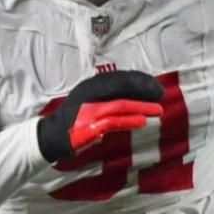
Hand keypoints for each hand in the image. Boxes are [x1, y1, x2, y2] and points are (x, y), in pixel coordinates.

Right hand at [36, 70, 164, 161]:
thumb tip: (132, 95)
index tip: (154, 86)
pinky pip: (114, 122)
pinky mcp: (91, 125)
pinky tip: (142, 122)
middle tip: (160, 95)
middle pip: (124, 87)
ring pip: (122, 104)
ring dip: (142, 107)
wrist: (53, 135)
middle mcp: (92, 93)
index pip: (121, 78)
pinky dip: (129, 121)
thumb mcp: (89, 99)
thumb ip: (106, 95)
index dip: (141, 81)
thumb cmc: (73, 118)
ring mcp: (91, 109)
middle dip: (145, 91)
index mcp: (93, 84)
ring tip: (158, 110)